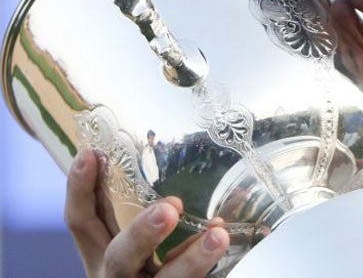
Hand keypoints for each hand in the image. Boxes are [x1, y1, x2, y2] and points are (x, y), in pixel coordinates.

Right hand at [65, 148, 228, 276]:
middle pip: (120, 257)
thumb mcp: (133, 248)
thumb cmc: (145, 269)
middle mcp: (116, 276)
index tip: (90, 154)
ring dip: (192, 259)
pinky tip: (224, 243)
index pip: (83, 222)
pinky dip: (210, 266)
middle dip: (142, 233)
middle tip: (168, 208)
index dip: (80, 190)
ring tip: (218, 236)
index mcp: (101, 256)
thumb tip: (172, 164)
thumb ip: (147, 214)